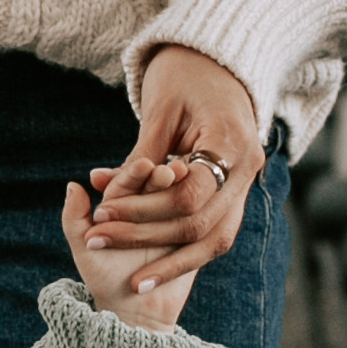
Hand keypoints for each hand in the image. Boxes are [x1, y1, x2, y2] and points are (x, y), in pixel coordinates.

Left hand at [66, 171, 191, 327]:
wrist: (134, 314)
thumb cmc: (104, 279)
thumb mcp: (85, 247)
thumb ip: (74, 218)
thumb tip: (72, 186)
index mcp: (130, 202)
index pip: (134, 180)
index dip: (137, 173)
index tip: (142, 164)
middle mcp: (157, 208)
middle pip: (162, 188)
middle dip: (164, 179)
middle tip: (170, 169)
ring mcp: (181, 223)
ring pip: (185, 204)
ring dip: (184, 194)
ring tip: (185, 180)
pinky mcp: (202, 241)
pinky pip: (204, 229)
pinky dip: (199, 217)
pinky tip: (200, 208)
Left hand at [87, 45, 261, 288]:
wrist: (220, 65)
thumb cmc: (186, 78)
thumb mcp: (161, 110)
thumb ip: (140, 155)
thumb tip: (102, 187)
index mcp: (230, 142)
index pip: (188, 195)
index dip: (142, 209)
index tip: (101, 213)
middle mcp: (247, 169)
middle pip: (198, 221)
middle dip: (145, 235)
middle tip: (98, 239)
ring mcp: (247, 185)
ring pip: (213, 238)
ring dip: (171, 260)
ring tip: (133, 281)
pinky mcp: (238, 196)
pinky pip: (216, 235)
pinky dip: (186, 254)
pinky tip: (153, 274)